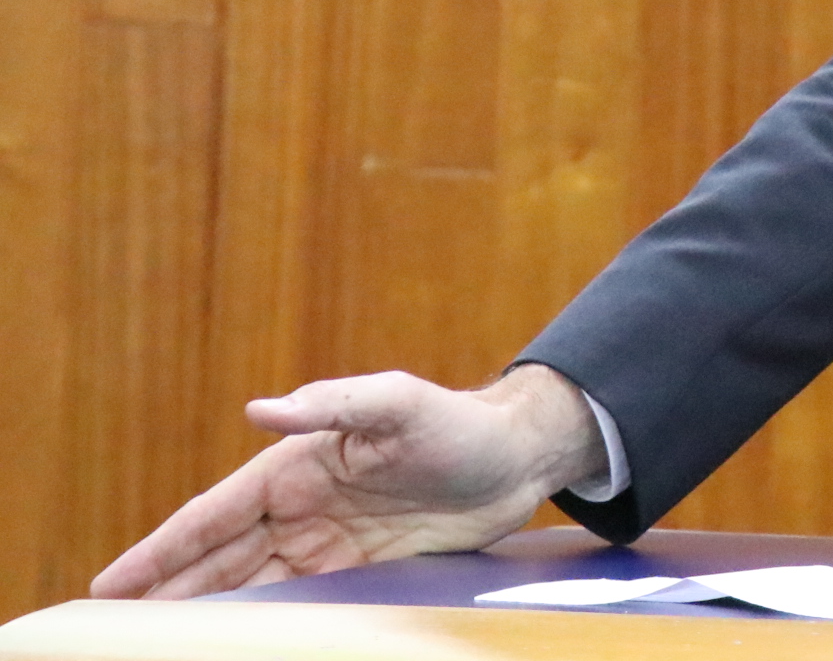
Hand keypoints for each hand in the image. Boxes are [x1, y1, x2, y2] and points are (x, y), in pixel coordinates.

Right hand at [89, 366, 607, 600]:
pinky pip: (293, 602)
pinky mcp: (354, 571)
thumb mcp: (401, 402)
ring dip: (202, 613)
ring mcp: (323, 543)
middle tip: (110, 633)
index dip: (160, 551)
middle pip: (216, 560)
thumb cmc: (456, 423)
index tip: (110, 584)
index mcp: (295, 468)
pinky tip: (233, 639)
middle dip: (163, 594)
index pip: (212, 516)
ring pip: (245, 586)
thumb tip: (261, 410)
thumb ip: (334, 404)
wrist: (516, 459)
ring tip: (155, 644)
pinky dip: (259, 621)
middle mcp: (298, 508)